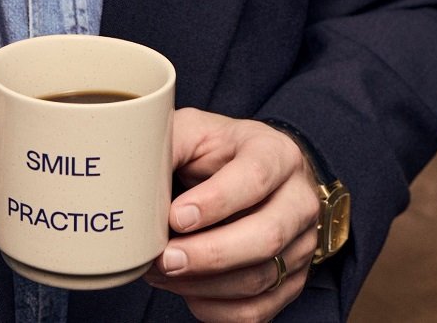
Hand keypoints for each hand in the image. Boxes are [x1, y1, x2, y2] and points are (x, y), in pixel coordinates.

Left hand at [145, 109, 319, 322]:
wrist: (257, 172)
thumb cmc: (220, 150)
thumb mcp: (195, 130)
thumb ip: (170, 143)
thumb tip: (136, 171)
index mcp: (277, 153)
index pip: (255, 178)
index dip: (216, 202)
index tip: (176, 216)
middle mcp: (298, 200)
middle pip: (266, 236)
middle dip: (209, 254)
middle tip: (164, 258)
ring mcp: (301, 244)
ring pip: (260, 279)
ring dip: (204, 284)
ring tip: (162, 271)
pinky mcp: (291, 281)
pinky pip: (257, 310)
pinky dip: (215, 308)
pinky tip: (186, 290)